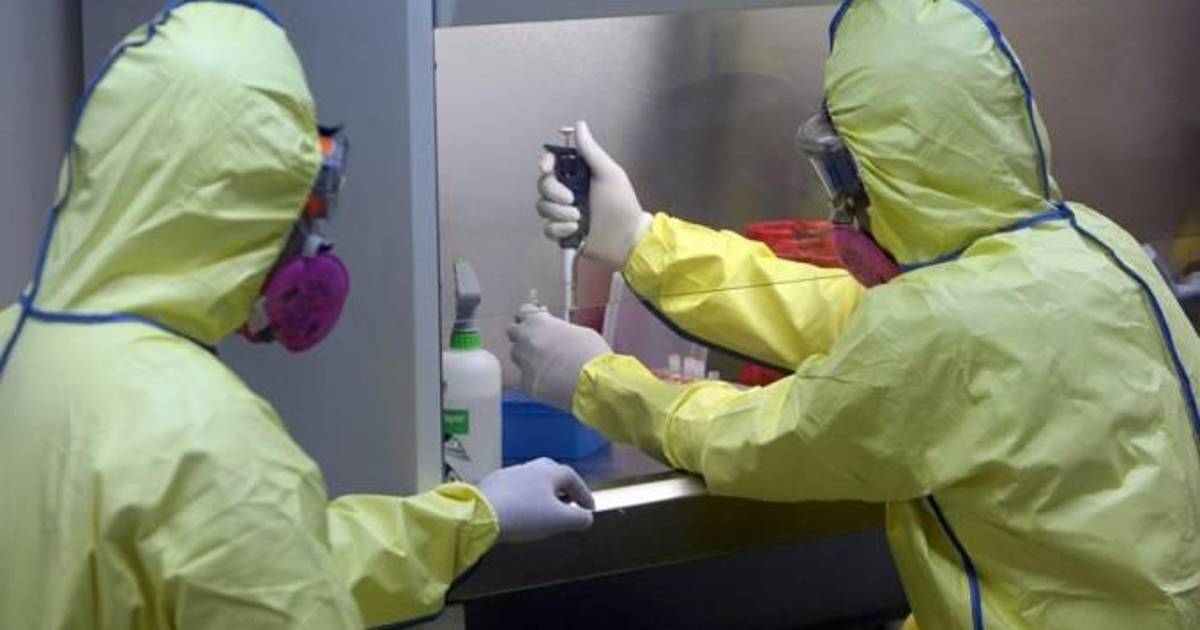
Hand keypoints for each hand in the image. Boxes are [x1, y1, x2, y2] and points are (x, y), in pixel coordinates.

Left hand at [478, 458, 594, 543]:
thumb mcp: (560, 520)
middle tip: (568, 504)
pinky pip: (516, 488)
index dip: (584, 494)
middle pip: (553, 473)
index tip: (589, 510)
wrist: (481, 515)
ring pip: (533, 480)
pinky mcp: (493, 483)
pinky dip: (524, 498)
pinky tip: (521, 511)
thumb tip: (587, 518)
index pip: (574, 479)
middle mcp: (531, 466)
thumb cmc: (525, 515)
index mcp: (550, 471)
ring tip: (545, 510)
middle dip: (563, 488)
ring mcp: (510, 473)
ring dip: (543, 493)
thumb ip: (580, 519)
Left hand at [507, 304, 611, 411]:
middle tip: (537, 343)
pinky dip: (536, 380)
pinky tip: (551, 384)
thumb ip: (559, 330)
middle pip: (513, 333)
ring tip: (547, 366)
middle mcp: (525, 340)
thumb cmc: (592, 353)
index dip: (529, 317)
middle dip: (523, 336)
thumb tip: (556, 335)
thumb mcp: (579, 332)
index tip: (535, 322)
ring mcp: (523, 362)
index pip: (523, 312)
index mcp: (539, 322)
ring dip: (527, 358)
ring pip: (517, 357)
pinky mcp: (526, 384)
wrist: (593, 382)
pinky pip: (526, 379)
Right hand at [537, 120, 652, 269]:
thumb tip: (579, 125)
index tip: (547, 168)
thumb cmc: (622, 204)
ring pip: (542, 207)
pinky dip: (560, 229)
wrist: (627, 239)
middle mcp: (567, 191)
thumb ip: (591, 151)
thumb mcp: (609, 174)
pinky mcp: (562, 232)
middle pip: (543, 185)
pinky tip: (576, 231)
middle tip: (572, 200)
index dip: (545, 163)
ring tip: (579, 219)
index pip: (551, 163)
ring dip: (560, 213)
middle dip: (554, 192)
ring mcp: (563, 212)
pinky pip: (548, 228)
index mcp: (577, 175)